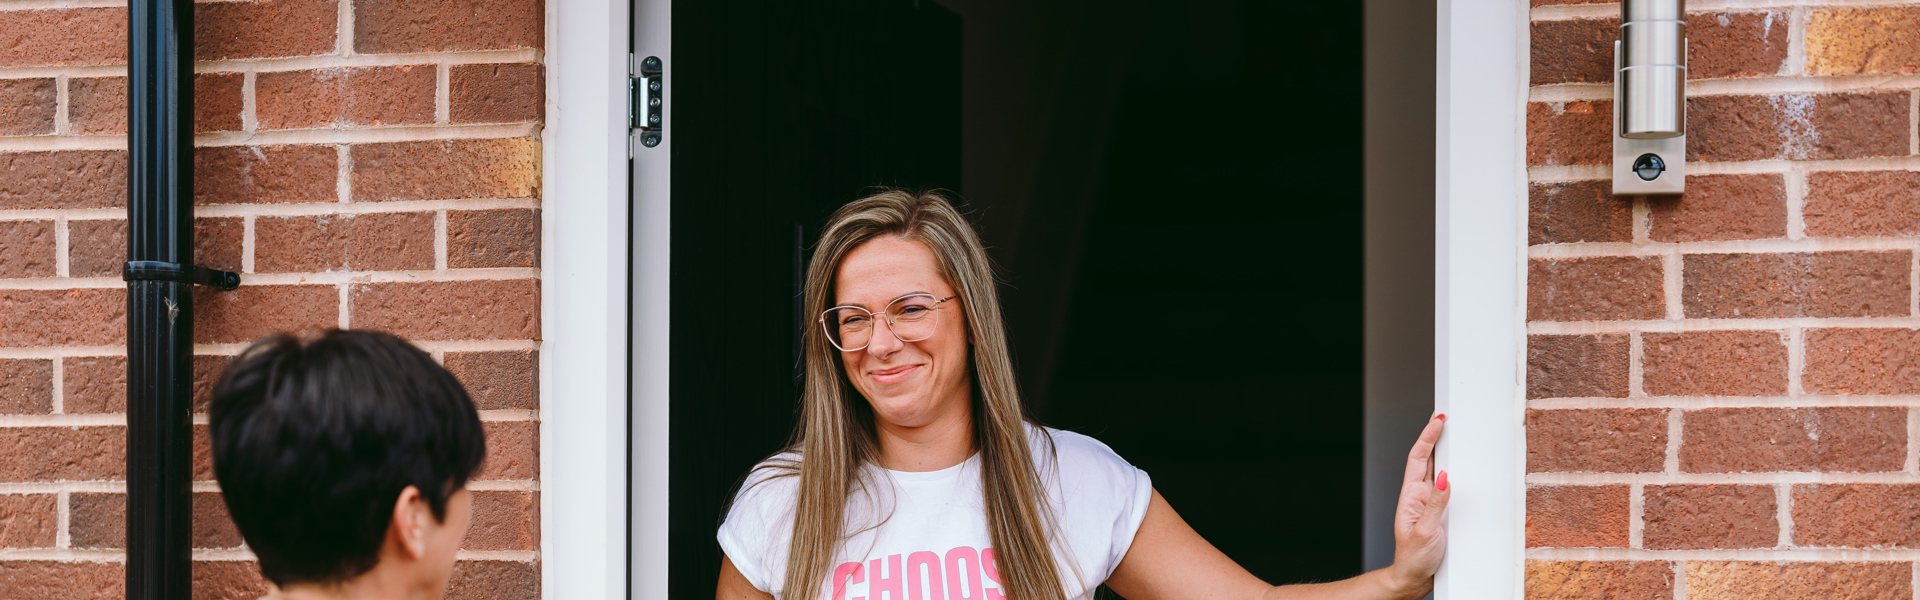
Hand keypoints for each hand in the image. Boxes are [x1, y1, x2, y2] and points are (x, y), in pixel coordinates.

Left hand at [1385, 414, 1448, 598]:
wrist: (1414, 578)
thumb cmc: (1413, 558)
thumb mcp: (1427, 530)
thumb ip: (1436, 504)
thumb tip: (1444, 476)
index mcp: (1410, 495)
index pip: (1418, 458)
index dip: (1427, 436)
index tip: (1438, 419)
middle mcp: (1418, 495)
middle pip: (1426, 458)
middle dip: (1435, 436)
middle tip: (1445, 416)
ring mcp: (1428, 502)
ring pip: (1437, 470)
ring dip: (1443, 451)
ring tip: (1452, 433)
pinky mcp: (1439, 511)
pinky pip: (1447, 486)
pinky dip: (1454, 471)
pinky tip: (1459, 465)